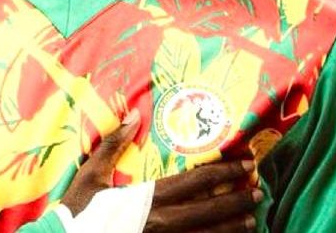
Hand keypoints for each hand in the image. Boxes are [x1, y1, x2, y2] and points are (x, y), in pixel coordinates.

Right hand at [60, 111, 260, 232]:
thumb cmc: (76, 212)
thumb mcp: (90, 175)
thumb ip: (112, 145)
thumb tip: (133, 114)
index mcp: (147, 198)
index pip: (197, 182)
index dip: (225, 172)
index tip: (246, 165)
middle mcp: (161, 223)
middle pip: (210, 211)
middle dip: (238, 201)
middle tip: (259, 193)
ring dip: (232, 228)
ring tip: (252, 221)